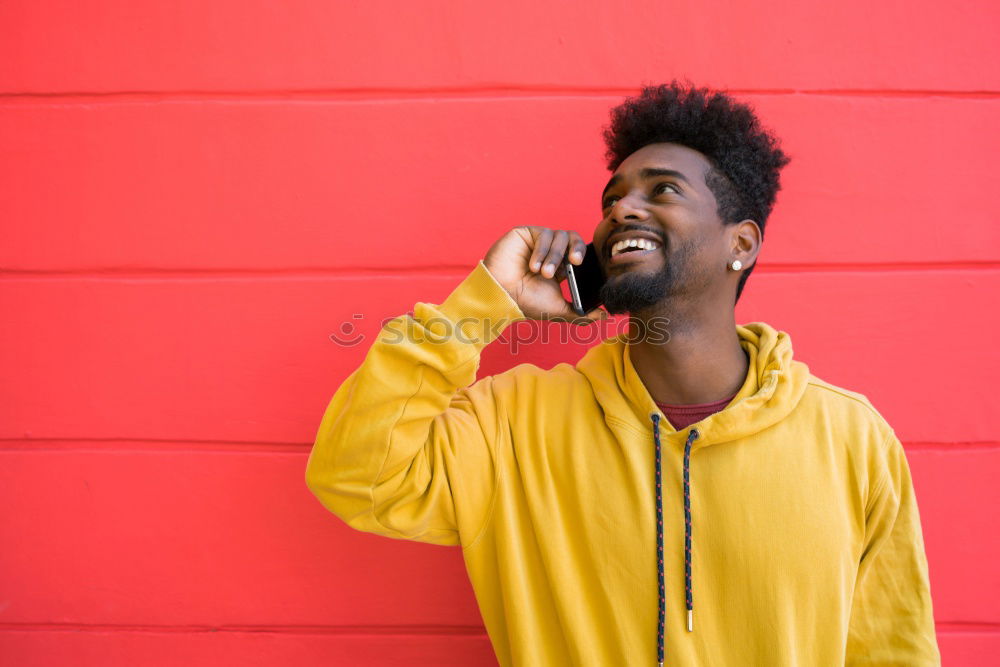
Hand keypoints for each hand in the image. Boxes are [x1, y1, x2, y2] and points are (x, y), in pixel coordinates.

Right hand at [483, 226, 606, 323]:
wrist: (502, 296)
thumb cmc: (526, 302)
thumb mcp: (559, 310)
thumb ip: (582, 314)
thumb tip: (605, 316)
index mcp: (561, 266)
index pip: (578, 252)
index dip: (583, 255)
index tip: (583, 267)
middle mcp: (550, 251)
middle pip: (573, 238)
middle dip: (577, 249)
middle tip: (575, 262)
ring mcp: (538, 241)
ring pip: (559, 236)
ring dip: (554, 256)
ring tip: (544, 274)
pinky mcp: (527, 233)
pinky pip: (544, 234)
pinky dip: (542, 251)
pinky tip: (533, 266)